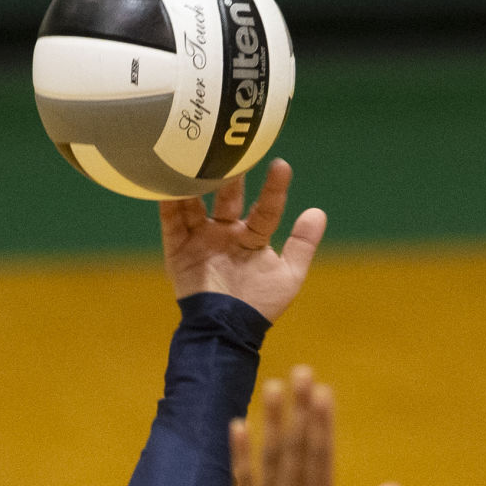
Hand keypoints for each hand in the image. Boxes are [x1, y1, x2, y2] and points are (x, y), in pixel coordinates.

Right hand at [159, 159, 325, 321]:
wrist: (224, 332)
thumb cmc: (259, 307)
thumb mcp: (288, 277)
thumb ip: (302, 246)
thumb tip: (318, 211)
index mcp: (252, 237)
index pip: (265, 209)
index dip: (274, 189)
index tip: (281, 166)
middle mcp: (226, 232)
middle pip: (228, 198)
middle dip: (231, 179)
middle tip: (234, 153)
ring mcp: (200, 238)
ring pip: (197, 204)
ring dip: (198, 183)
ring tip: (199, 158)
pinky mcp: (177, 248)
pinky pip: (171, 222)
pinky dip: (168, 203)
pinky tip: (167, 183)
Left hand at [231, 368, 398, 485]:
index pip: (321, 455)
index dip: (322, 421)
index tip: (324, 392)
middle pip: (296, 447)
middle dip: (300, 408)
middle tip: (302, 372)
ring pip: (269, 457)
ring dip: (272, 421)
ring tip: (273, 386)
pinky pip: (243, 482)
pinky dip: (239, 454)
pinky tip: (238, 426)